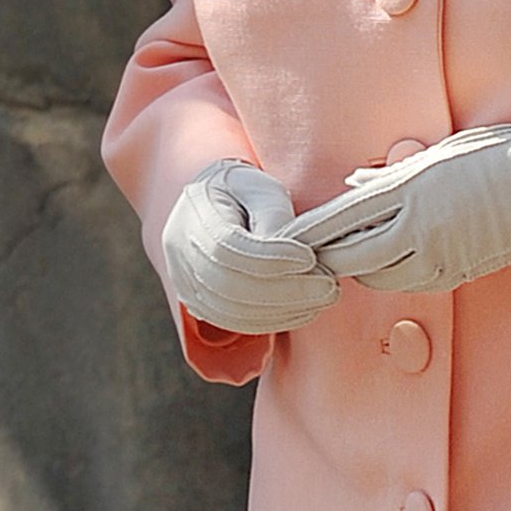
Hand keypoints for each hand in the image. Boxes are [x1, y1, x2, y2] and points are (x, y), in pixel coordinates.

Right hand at [162, 160, 339, 333]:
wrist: (216, 204)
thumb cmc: (244, 191)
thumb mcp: (261, 188)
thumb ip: (273, 215)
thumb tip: (291, 250)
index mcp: (195, 216)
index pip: (227, 248)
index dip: (270, 258)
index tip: (310, 257)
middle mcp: (181, 256)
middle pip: (231, 286)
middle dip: (286, 291)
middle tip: (329, 286)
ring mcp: (187, 285)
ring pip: (233, 312)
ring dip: (284, 310)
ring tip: (323, 296)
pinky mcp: (201, 305)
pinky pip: (235, 322)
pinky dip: (272, 320)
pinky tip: (303, 308)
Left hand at [281, 122, 510, 292]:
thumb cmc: (502, 152)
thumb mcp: (444, 151)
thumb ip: (394, 174)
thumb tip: (354, 185)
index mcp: (412, 187)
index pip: (342, 217)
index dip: (309, 232)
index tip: (285, 238)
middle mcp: (420, 225)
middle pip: (350, 257)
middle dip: (326, 258)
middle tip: (309, 256)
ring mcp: (439, 254)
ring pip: (376, 276)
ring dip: (359, 268)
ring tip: (349, 255)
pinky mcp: (457, 273)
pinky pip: (409, 282)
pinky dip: (391, 275)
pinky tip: (391, 259)